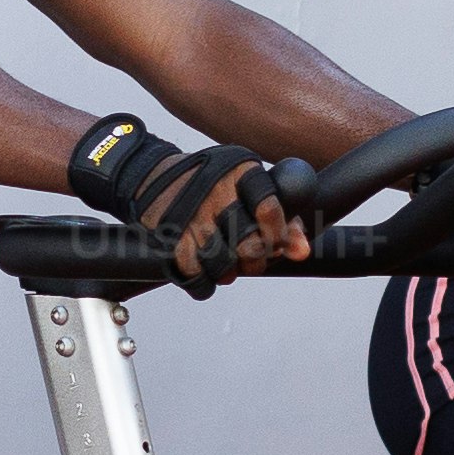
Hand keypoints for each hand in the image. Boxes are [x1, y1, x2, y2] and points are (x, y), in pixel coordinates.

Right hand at [115, 141, 288, 295]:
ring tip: (226, 266)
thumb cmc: (210, 185)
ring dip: (228, 272)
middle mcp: (216, 190)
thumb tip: (302, 252)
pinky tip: (203, 273)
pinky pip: (194, 274)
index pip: (269, 208)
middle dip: (255, 260)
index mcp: (241, 171)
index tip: (274, 243)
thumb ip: (282, 217)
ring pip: (222, 262)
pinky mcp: (170, 235)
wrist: (150, 178)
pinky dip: (202, 282)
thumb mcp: (246, 187)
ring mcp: (192, 213)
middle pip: (248, 243)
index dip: (277, 234)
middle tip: (251, 259)